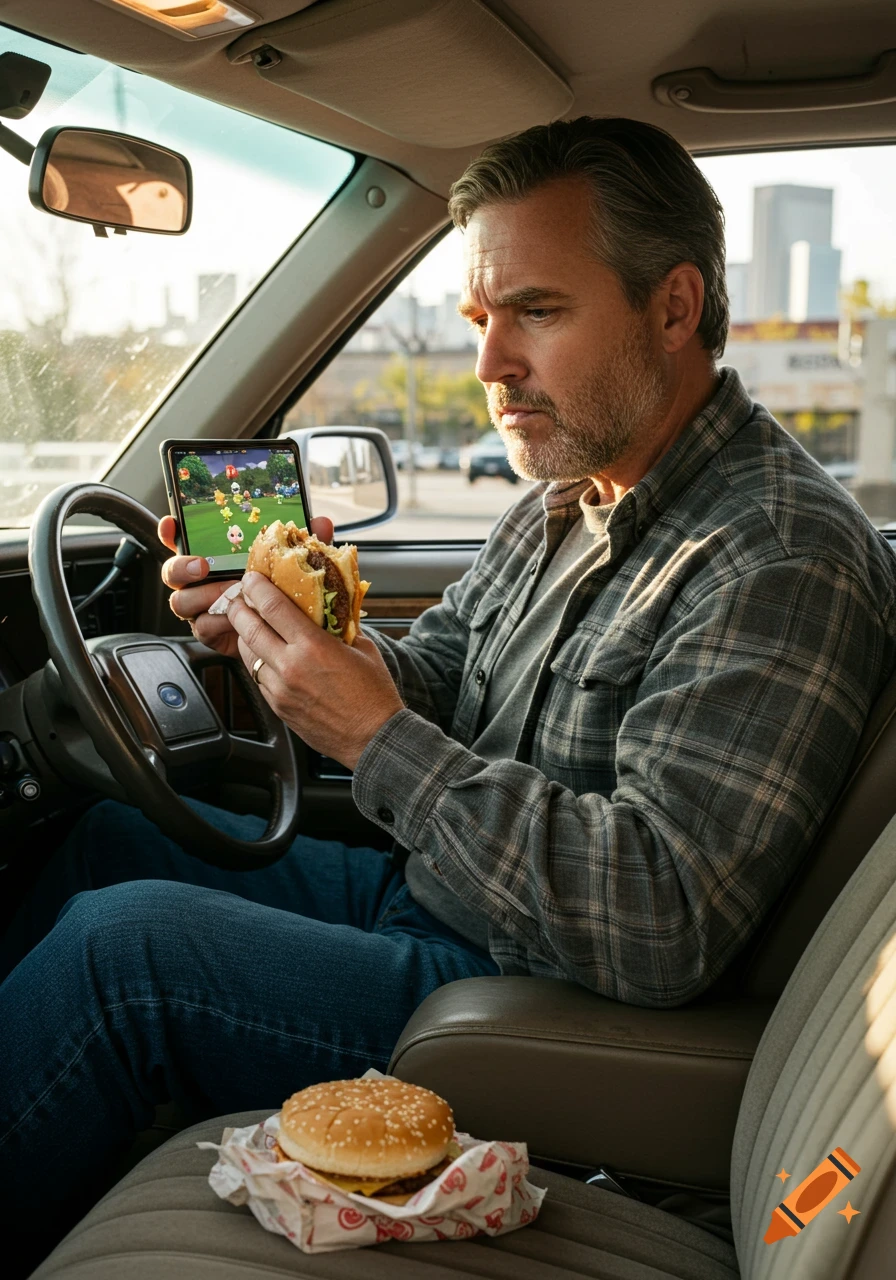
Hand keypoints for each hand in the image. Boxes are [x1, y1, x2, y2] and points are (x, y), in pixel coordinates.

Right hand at [158, 513, 334, 659]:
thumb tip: (320, 522)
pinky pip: (202, 626)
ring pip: (183, 601)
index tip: (172, 523)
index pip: (183, 540)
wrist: (288, 636)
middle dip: (182, 567)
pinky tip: (235, 619)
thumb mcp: (295, 562)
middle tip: (203, 566)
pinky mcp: (210, 631)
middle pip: (173, 572)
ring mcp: (202, 607)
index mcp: (213, 557)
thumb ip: (305, 542)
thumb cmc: (283, 590)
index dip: (171, 531)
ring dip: (204, 596)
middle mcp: (200, 581)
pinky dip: (217, 622)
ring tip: (229, 594)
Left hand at [227, 571, 404, 770]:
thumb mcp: (363, 648)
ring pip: (247, 655)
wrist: (374, 738)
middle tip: (240, 599)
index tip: (251, 578)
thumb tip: (329, 608)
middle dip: (239, 608)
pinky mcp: (278, 708)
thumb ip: (340, 626)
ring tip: (251, 626)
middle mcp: (290, 667)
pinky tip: (267, 657)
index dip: (257, 588)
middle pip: (248, 628)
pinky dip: (258, 663)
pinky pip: (258, 679)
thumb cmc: (374, 694)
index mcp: (312, 646)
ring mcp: (280, 690)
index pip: (272, 607)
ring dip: (245, 637)